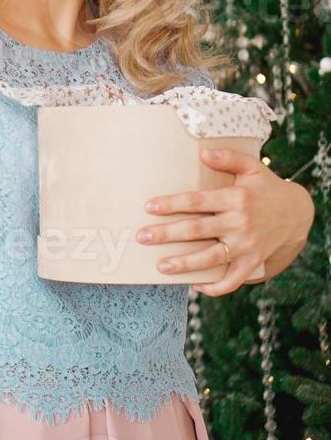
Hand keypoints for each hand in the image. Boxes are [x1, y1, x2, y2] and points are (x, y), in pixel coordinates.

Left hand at [135, 147, 314, 296]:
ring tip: (160, 266)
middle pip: (197, 230)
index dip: (171, 204)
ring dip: (184, 264)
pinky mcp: (252, 262)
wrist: (296, 213)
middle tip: (142, 237)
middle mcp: (239, 223)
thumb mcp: (252, 166)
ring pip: (210, 258)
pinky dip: (215, 287)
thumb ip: (228, 157)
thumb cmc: (266, 187)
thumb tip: (203, 152)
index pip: (196, 202)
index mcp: (235, 198)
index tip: (149, 207)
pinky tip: (196, 286)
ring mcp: (246, 246)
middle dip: (167, 235)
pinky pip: (232, 280)